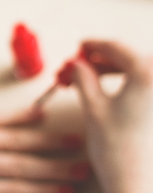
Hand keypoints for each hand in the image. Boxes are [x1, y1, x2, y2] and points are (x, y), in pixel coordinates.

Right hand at [73, 40, 152, 192]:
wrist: (137, 181)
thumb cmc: (118, 149)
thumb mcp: (93, 107)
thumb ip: (84, 78)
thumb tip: (78, 64)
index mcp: (147, 75)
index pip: (118, 47)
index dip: (95, 44)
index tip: (81, 46)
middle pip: (132, 56)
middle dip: (104, 58)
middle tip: (81, 63)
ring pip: (140, 69)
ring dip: (116, 69)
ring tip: (91, 77)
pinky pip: (147, 84)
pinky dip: (129, 82)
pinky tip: (111, 88)